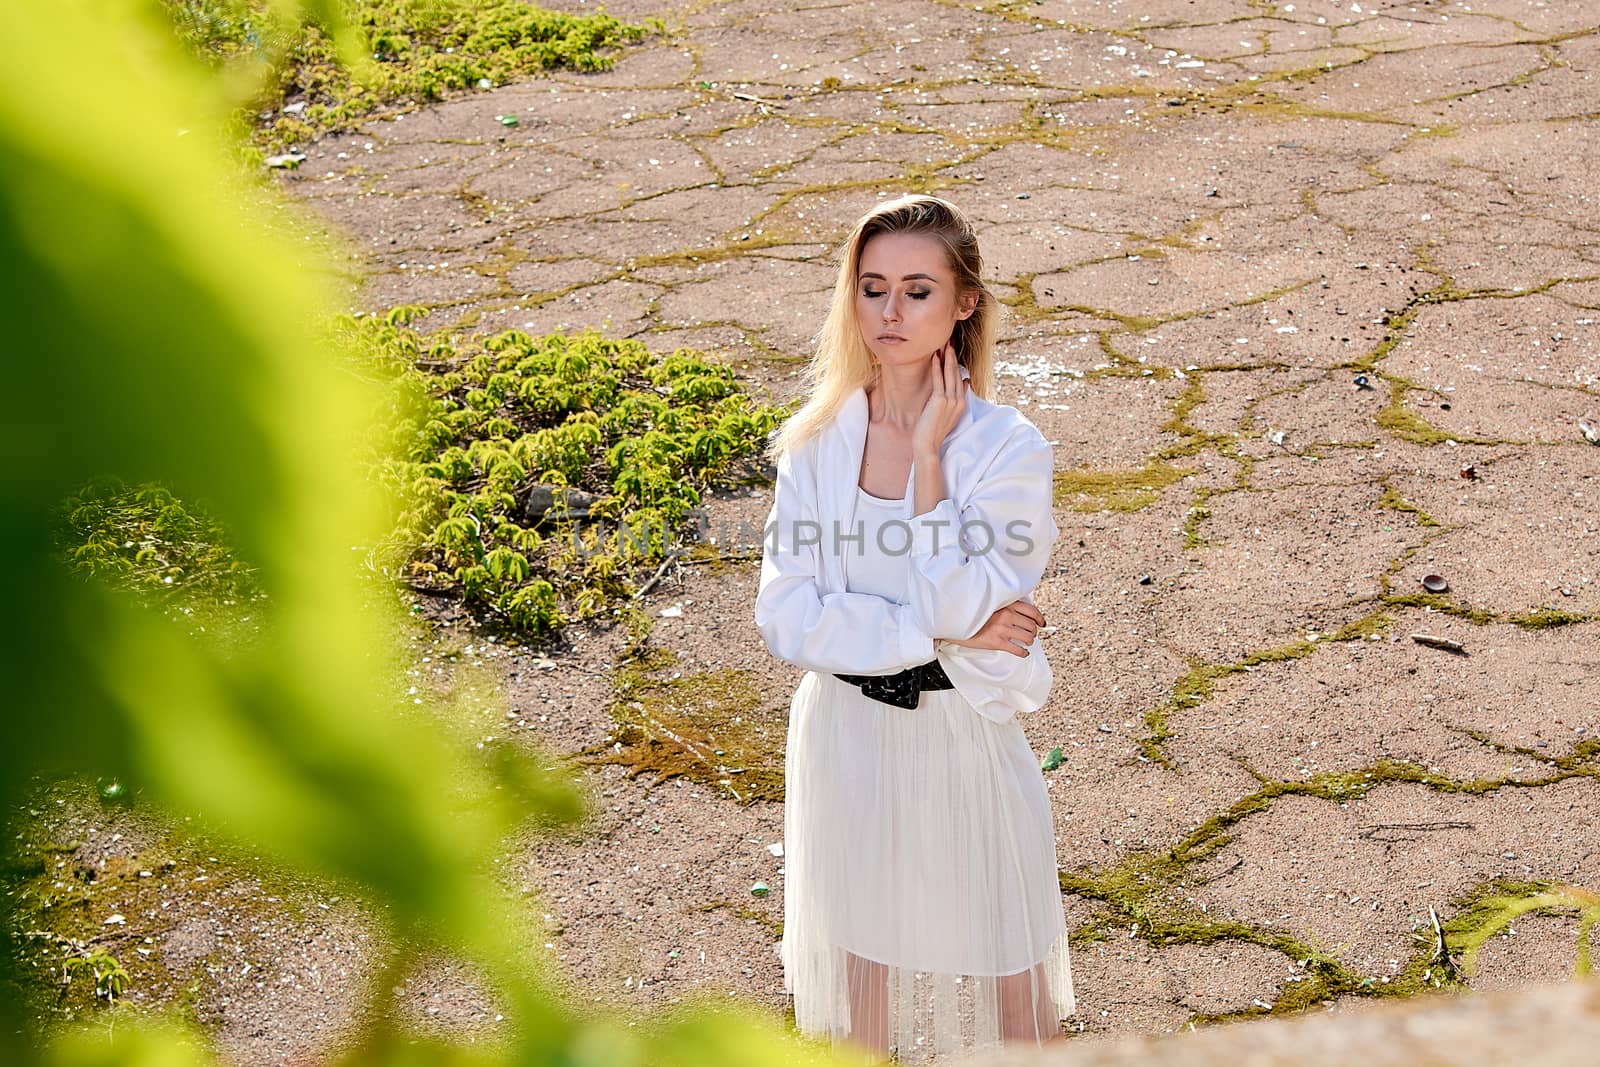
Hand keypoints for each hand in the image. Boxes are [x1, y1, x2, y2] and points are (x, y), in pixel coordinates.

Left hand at [911, 340, 967, 458]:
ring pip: (950, 374)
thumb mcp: (948, 413)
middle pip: (956, 373)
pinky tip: (935, 356)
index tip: (953, 350)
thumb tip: (965, 381)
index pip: (960, 379)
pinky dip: (937, 367)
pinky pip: (939, 380)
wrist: (928, 445)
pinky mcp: (940, 401)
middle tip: (951, 340)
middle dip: (953, 356)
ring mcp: (950, 401)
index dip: (957, 364)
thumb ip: (956, 398)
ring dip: (947, 358)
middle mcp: (958, 401)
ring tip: (945, 343)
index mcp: (961, 403)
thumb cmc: (934, 431)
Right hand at [943, 600, 1044, 657]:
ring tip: (1026, 642)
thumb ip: (1004, 604)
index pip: (1032, 611)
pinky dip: (1024, 653)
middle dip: (1033, 631)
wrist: (955, 620)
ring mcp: (1002, 629)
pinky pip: (1018, 650)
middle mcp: (1007, 615)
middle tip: (1031, 634)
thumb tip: (1019, 611)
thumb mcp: (989, 602)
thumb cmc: (972, 612)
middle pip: (1032, 626)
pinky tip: (1023, 653)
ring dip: (1029, 641)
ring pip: (1028, 637)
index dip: (1040, 618)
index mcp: (1006, 603)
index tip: (1042, 623)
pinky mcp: (997, 642)